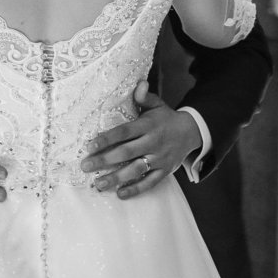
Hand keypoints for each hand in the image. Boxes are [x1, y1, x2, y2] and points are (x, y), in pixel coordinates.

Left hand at [80, 81, 200, 198]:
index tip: (90, 145)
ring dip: (116, 178)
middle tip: (86, 166)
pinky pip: (150, 182)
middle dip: (104, 160)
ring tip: (98, 184)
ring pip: (136, 169)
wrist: (192, 132)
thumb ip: (145, 97)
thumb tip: (140, 84)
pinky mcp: (165, 171)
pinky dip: (136, 189)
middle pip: (126, 152)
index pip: (124, 132)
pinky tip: (120, 194)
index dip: (107, 139)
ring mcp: (159, 158)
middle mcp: (153, 142)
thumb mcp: (157, 104)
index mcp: (148, 125)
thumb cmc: (166, 118)